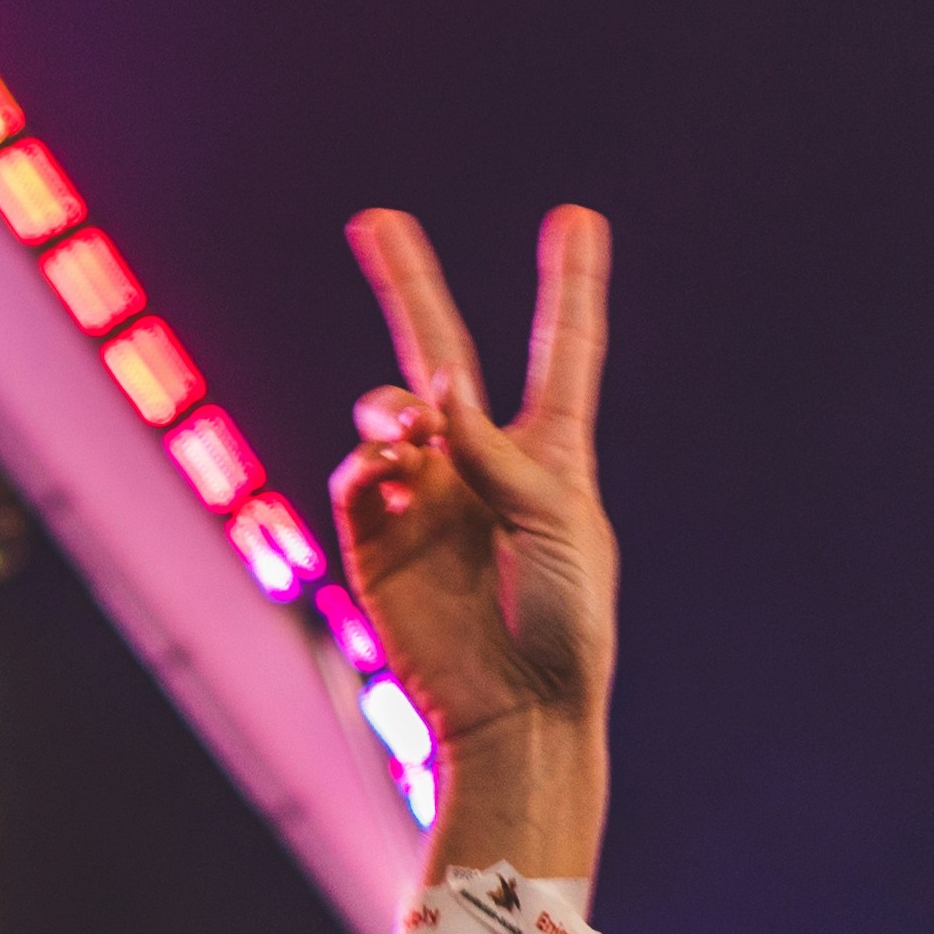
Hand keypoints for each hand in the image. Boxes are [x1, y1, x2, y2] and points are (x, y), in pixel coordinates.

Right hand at [333, 205, 612, 758]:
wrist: (515, 715)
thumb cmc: (563, 625)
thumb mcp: (559, 523)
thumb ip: (500, 452)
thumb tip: (435, 392)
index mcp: (550, 456)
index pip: (564, 352)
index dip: (569, 285)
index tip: (576, 218)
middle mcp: (479, 464)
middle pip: (439, 353)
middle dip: (408, 284)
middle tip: (375, 219)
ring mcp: (422, 498)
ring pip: (387, 411)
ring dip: (393, 406)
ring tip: (410, 431)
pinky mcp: (377, 541)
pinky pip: (357, 474)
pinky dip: (367, 460)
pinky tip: (391, 471)